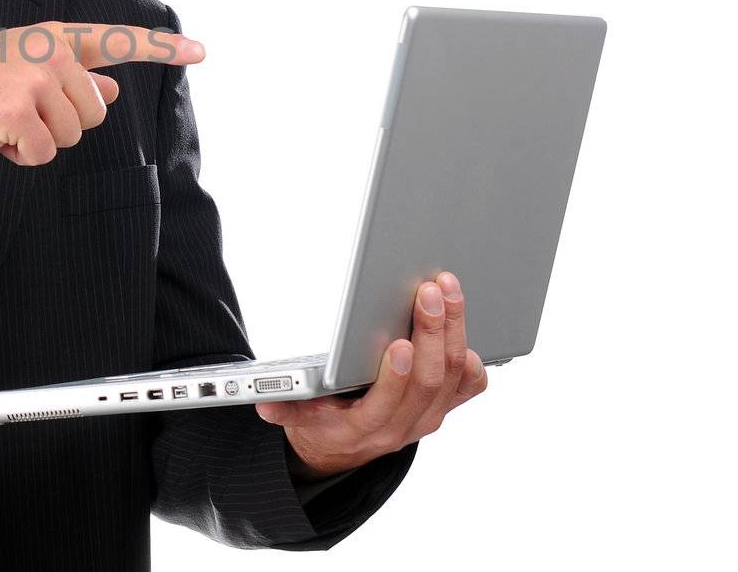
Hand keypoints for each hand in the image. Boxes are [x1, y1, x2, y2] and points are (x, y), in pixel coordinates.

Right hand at [0, 20, 204, 164]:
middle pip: (93, 112)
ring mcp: (36, 82)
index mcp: (54, 39)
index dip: (161, 47)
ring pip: (72, 135)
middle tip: (21, 113)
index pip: (116, 40)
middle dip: (62, 125)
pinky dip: (23, 156)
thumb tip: (111, 90)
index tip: (200, 51)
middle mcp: (50, 54)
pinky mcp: (21, 113)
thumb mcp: (25, 68)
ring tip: (6, 121)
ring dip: (40, 141)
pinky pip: (45, 154)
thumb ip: (72, 76)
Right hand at [255, 270, 488, 480]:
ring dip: (453, 329)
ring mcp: (429, 416)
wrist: (344, 447)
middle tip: (428, 292)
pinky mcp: (443, 404)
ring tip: (447, 290)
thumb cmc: (322, 421)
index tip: (399, 344)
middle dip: (431, 332)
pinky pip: (470, 383)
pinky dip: (472, 354)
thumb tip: (266, 404)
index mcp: (365, 428)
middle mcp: (405, 426)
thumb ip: (285, 406)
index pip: (387, 405)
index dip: (395, 376)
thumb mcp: (297, 415)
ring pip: (455, 375)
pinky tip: (460, 324)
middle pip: (430, 381)